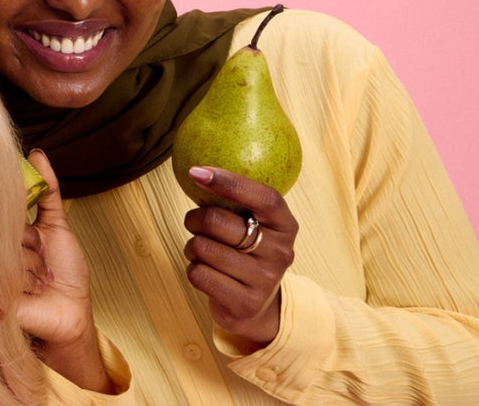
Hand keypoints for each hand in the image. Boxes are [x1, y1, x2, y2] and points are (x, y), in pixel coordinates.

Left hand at [16, 150, 111, 392]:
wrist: (65, 323)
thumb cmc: (30, 317)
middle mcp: (9, 240)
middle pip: (1, 229)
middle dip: (14, 259)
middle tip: (23, 281)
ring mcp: (33, 230)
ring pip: (24, 222)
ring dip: (34, 252)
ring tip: (41, 281)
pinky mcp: (56, 227)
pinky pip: (50, 196)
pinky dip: (45, 176)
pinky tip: (37, 156)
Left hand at [182, 166, 299, 347]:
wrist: (256, 308)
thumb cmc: (247, 254)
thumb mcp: (254, 227)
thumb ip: (235, 203)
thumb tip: (198, 171)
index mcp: (286, 226)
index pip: (264, 198)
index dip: (230, 182)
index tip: (197, 171)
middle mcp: (281, 252)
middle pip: (218, 221)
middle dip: (195, 218)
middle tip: (194, 222)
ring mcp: (265, 280)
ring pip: (203, 248)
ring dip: (192, 247)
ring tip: (203, 252)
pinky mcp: (245, 303)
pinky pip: (198, 274)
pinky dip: (193, 269)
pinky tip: (206, 273)